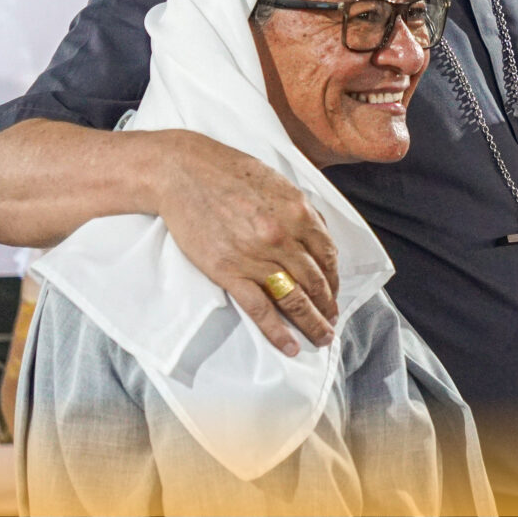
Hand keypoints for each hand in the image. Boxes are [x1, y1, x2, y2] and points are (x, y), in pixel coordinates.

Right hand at [151, 129, 339, 354]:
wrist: (183, 172)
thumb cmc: (230, 172)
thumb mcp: (278, 183)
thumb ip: (302, 211)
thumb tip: (318, 236)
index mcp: (299, 213)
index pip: (328, 255)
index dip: (335, 278)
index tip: (335, 291)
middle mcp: (283, 237)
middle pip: (315, 280)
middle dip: (327, 304)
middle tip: (333, 321)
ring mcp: (256, 257)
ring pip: (294, 298)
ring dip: (312, 321)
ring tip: (322, 337)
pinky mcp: (228, 272)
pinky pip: (260, 309)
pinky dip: (277, 331)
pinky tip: (290, 345)